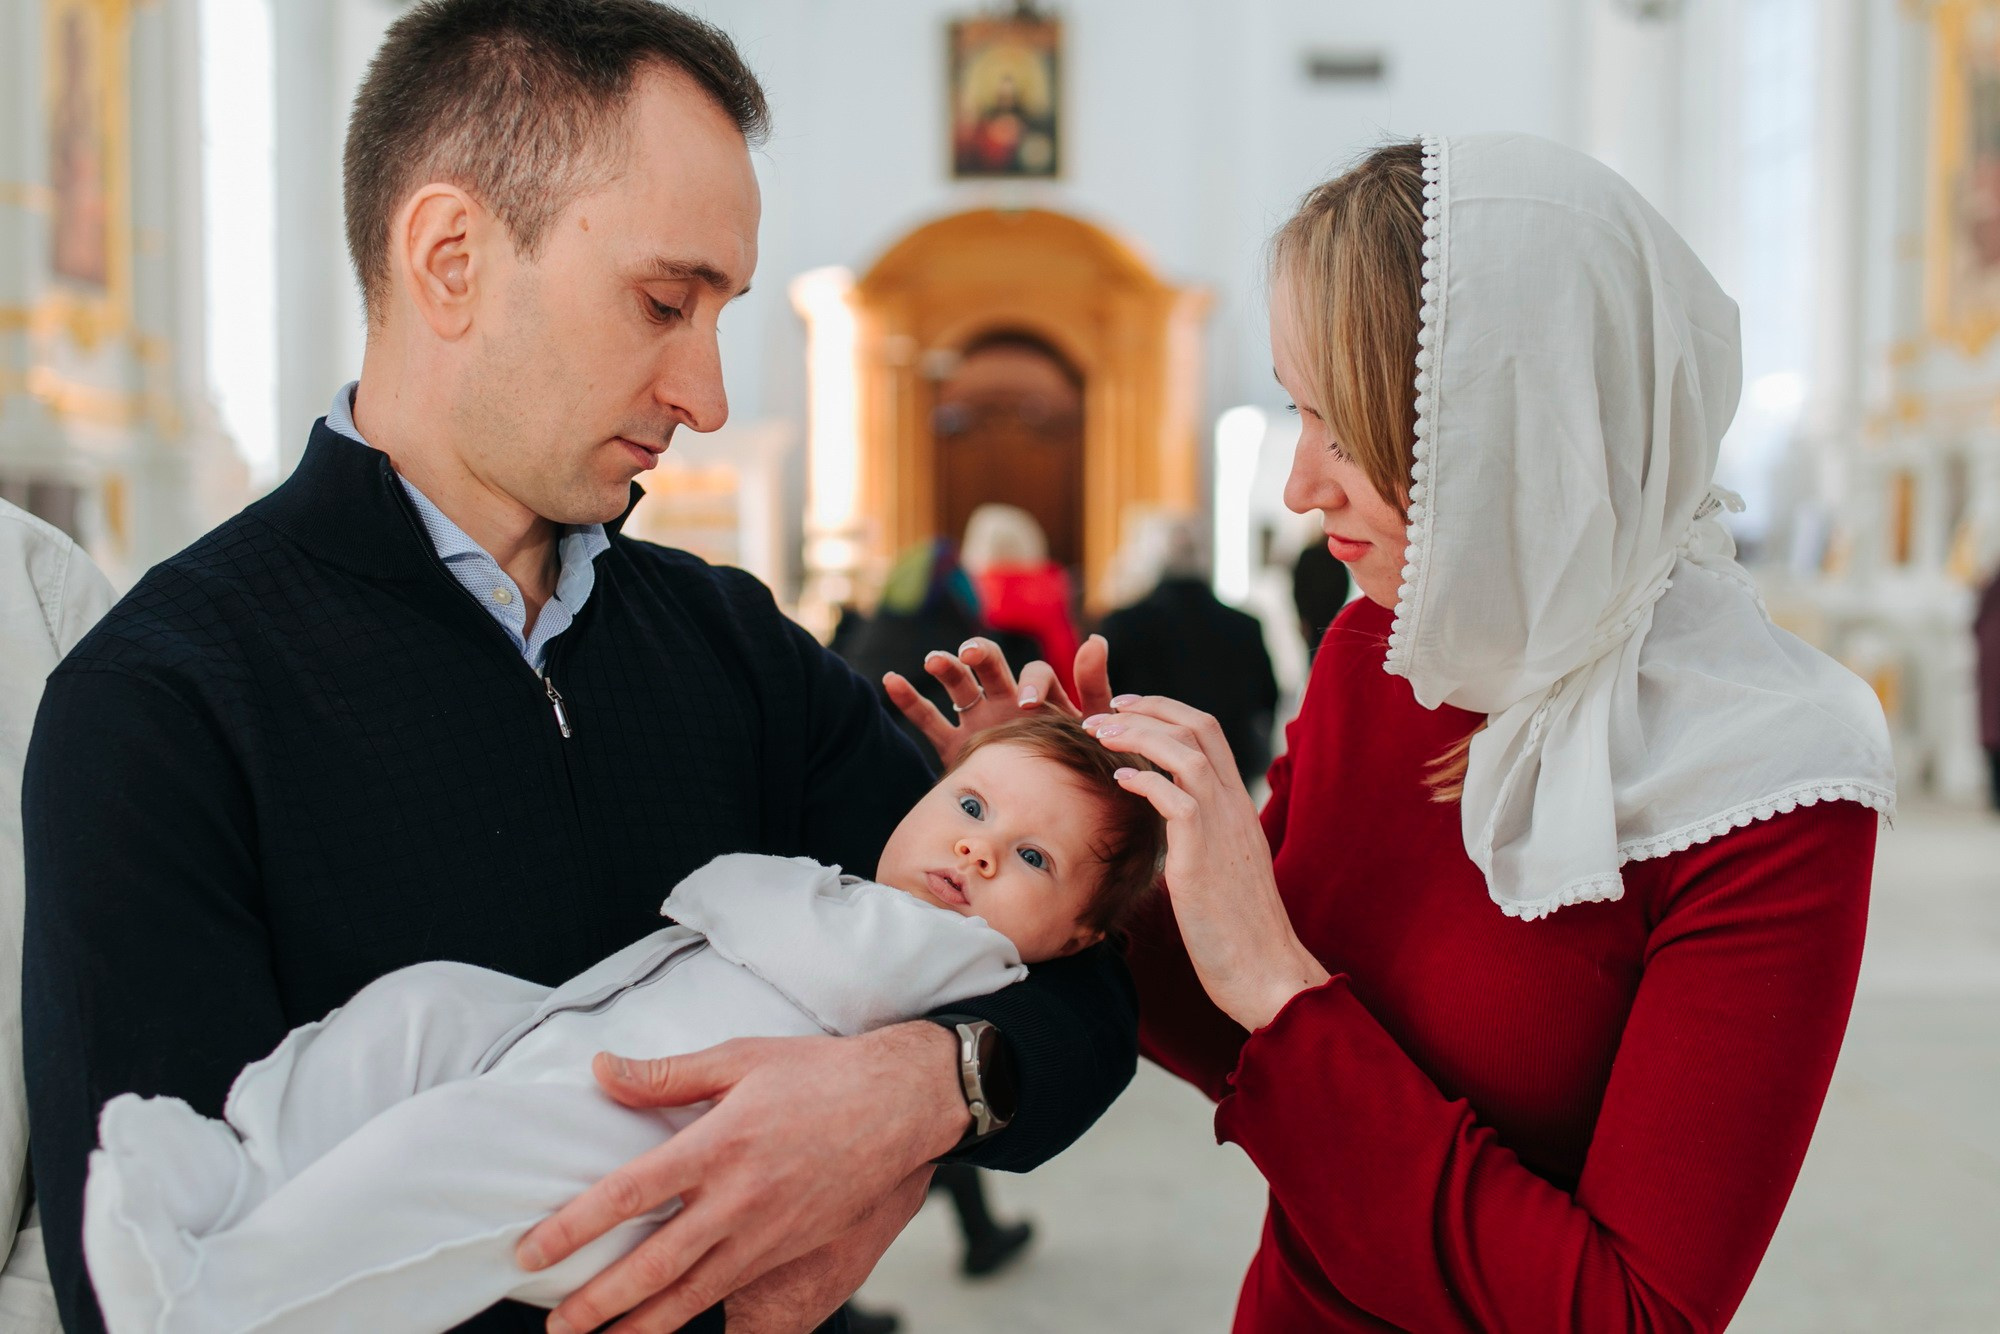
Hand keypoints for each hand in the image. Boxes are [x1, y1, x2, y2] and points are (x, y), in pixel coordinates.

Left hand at [516, 1022, 965, 1332]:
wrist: (899, 1104)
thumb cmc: (820, 1075)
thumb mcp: (739, 1059)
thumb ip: (666, 1074)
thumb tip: (602, 1072)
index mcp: (717, 1144)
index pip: (630, 1193)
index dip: (576, 1226)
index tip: (535, 1250)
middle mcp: (738, 1198)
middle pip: (654, 1263)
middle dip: (599, 1301)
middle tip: (557, 1326)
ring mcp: (765, 1233)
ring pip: (692, 1294)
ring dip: (640, 1326)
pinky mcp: (789, 1251)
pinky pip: (732, 1295)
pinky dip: (696, 1318)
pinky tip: (670, 1327)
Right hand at [885, 634, 1114, 765]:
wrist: (1052, 816)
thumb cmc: (1080, 768)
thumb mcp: (1093, 729)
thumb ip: (1095, 687)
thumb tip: (1096, 638)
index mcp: (1043, 696)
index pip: (1036, 675)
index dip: (1030, 684)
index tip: (1026, 704)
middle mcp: (1007, 700)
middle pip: (991, 666)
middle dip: (980, 656)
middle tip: (970, 654)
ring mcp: (978, 719)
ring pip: (959, 686)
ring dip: (945, 667)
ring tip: (933, 660)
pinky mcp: (955, 745)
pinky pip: (929, 720)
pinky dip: (909, 699)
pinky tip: (891, 680)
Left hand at [1085, 695, 1328, 1029]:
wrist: (1265, 972)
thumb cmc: (1238, 930)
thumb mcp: (1220, 868)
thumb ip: (1201, 837)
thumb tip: (1172, 826)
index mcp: (1237, 806)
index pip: (1208, 733)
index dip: (1165, 710)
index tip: (1127, 707)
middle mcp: (1235, 807)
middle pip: (1199, 727)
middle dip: (1148, 708)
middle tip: (1104, 709)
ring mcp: (1223, 828)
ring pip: (1187, 753)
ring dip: (1138, 735)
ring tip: (1099, 733)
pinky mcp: (1204, 856)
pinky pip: (1177, 800)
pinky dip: (1145, 781)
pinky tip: (1118, 779)